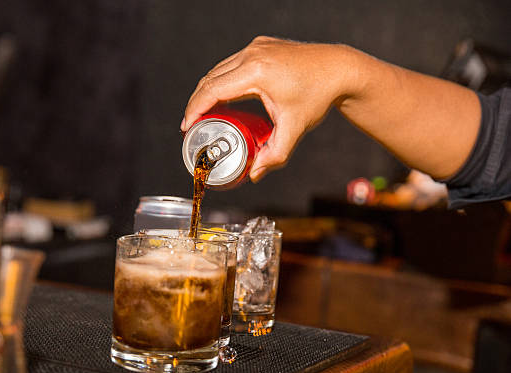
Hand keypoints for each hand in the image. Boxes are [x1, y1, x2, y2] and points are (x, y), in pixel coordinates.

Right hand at [182, 36, 358, 181]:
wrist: (339, 69)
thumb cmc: (318, 95)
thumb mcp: (295, 128)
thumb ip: (275, 155)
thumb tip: (255, 174)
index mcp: (257, 72)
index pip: (213, 90)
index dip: (194, 109)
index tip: (187, 126)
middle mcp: (253, 54)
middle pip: (211, 79)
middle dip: (197, 102)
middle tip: (191, 126)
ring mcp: (256, 46)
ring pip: (219, 69)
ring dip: (208, 91)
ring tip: (203, 114)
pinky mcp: (260, 45)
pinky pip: (232, 64)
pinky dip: (222, 80)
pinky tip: (221, 97)